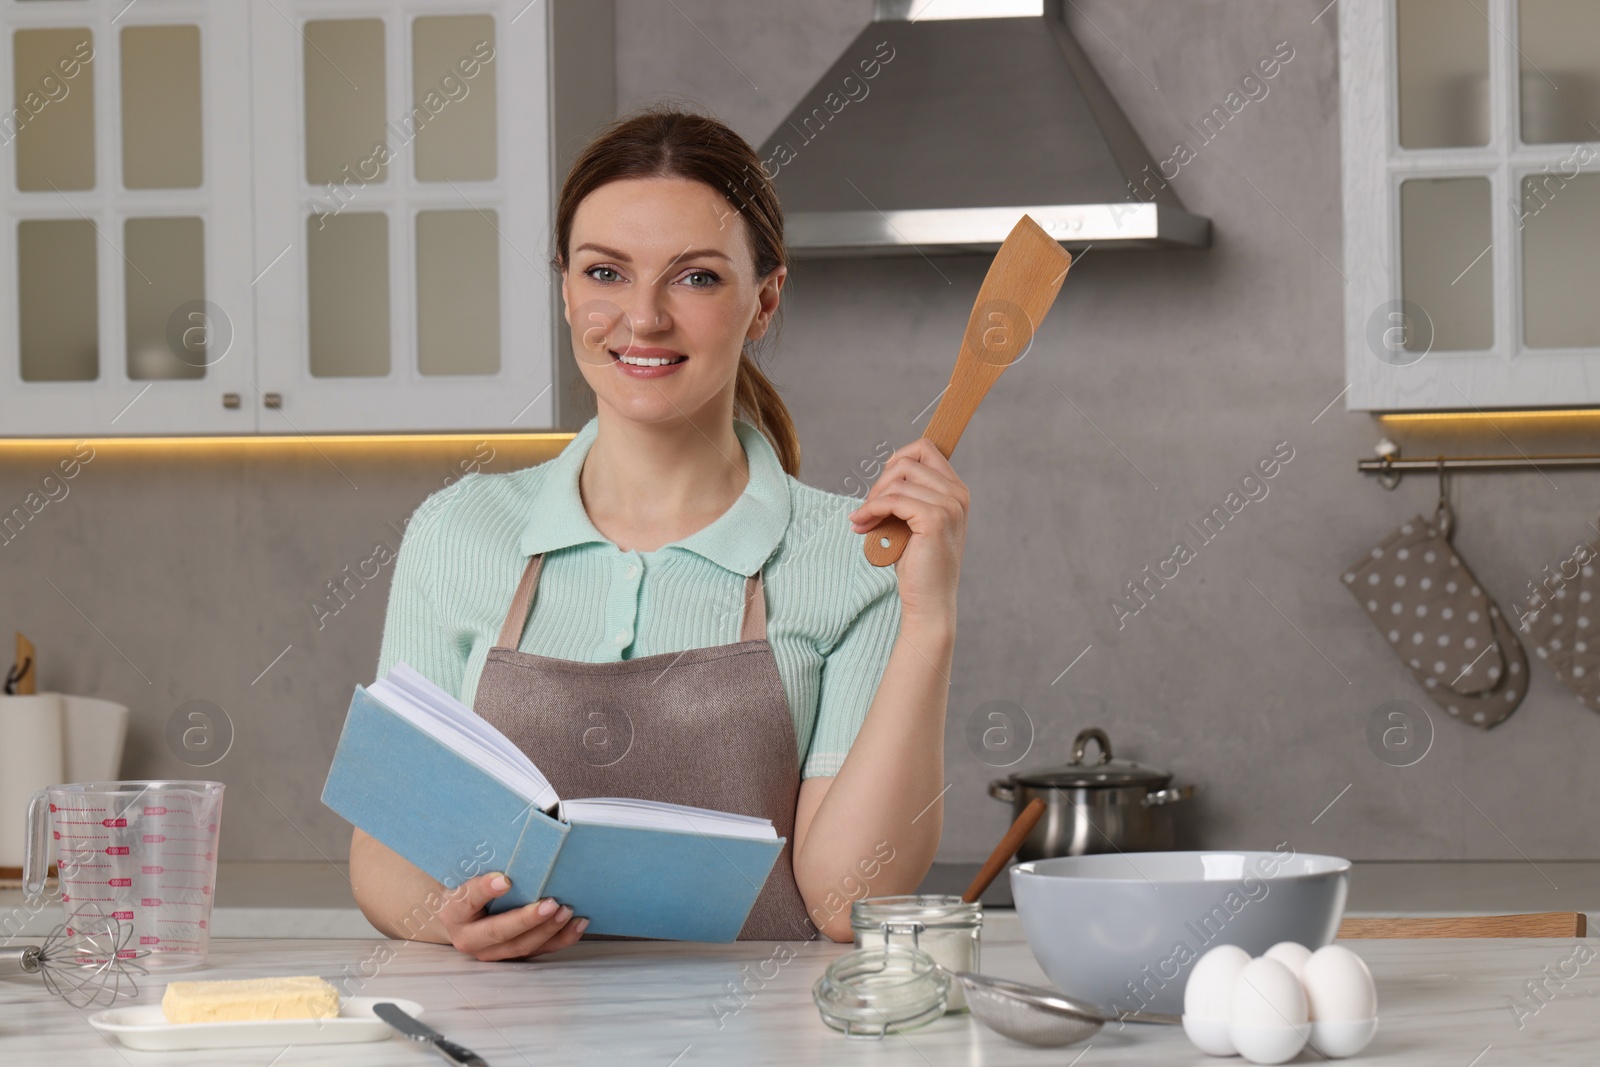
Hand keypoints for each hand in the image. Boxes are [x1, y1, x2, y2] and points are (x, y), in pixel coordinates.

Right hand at [437, 871, 586, 960]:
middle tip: (550, 903)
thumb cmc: (469, 883)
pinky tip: (577, 924)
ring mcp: (491, 951)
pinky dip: (561, 938)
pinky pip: (539, 950)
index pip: (467, 900)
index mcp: (453, 911)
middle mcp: (468, 937)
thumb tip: (523, 829)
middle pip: (498, 931)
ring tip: (567, 910)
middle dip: (526, 919)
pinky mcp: (512, 956)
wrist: (462, 914)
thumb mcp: (468, 871)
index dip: (484, 890)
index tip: (505, 880)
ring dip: (548, 929)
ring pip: (521, 946)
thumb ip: (485, 859)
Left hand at [846, 438, 967, 627]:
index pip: (925, 449)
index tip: (880, 488)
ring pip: (897, 479)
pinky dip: (871, 510)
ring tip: (862, 522)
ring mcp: (949, 506)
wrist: (929, 602)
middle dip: (879, 484)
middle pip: (907, 461)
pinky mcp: (934, 519)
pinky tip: (861, 525)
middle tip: (866, 511)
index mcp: (956, 491)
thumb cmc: (919, 564)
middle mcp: (957, 495)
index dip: (896, 461)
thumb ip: (910, 494)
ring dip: (872, 499)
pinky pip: (892, 500)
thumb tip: (888, 467)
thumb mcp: (915, 521)